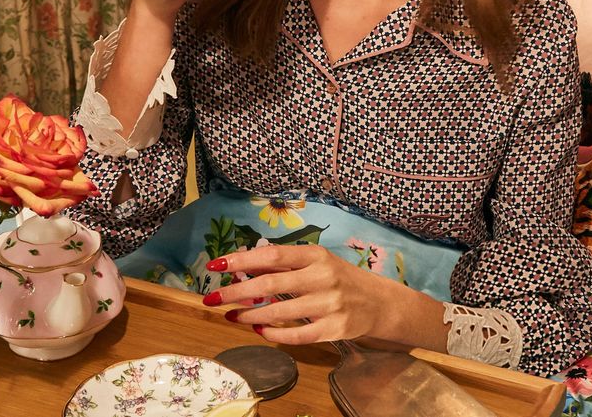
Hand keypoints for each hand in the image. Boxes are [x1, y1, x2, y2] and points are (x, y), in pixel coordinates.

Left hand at [200, 244, 397, 344]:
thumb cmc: (338, 278)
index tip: (216, 266)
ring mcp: (329, 305)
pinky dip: (274, 334)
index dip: (241, 261)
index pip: (271, 256)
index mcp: (315, 255)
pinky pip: (297, 336)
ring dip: (249, 316)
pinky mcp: (334, 329)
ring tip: (231, 315)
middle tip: (213, 299)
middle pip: (270, 285)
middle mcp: (322, 277)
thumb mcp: (315, 262)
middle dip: (236, 292)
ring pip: (279, 313)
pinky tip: (259, 331)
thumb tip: (242, 266)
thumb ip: (284, 265)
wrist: (378, 301)